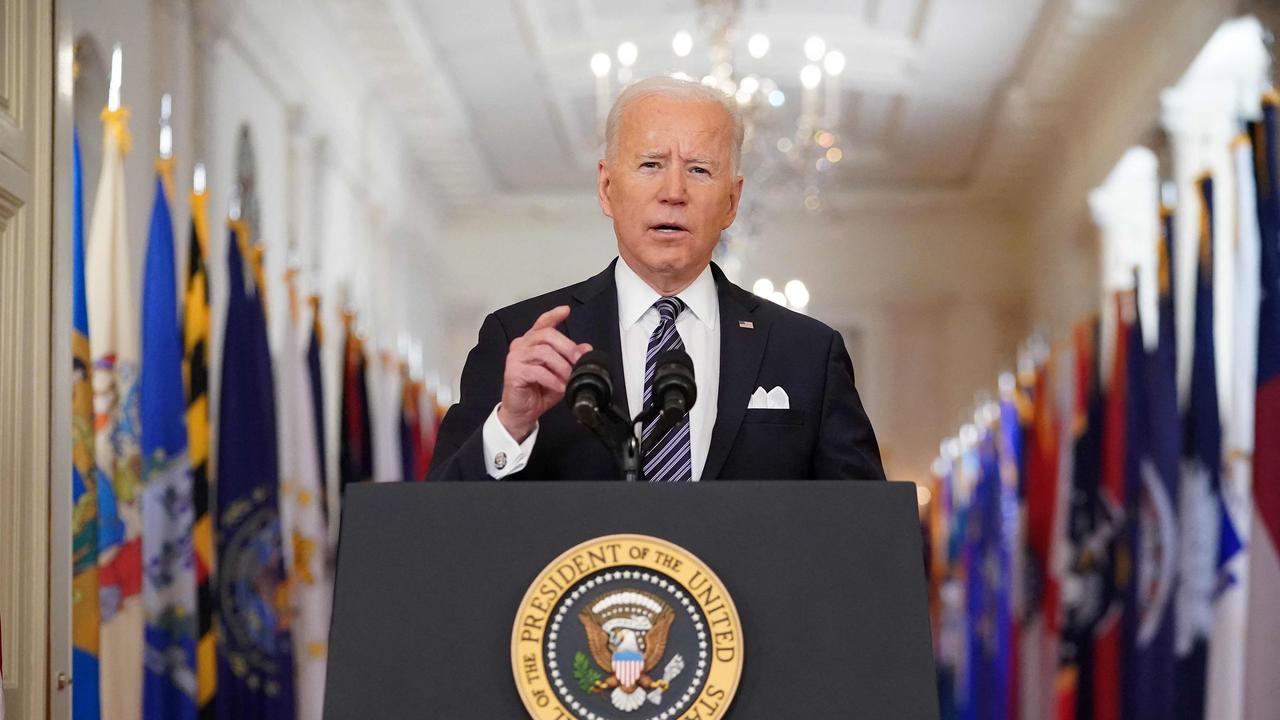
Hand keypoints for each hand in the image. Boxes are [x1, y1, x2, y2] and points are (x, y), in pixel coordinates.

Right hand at [497, 305, 591, 441]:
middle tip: (579, 361)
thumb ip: (571, 359)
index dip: (554, 315)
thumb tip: (586, 348)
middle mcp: (521, 346)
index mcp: (532, 342)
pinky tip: (560, 386)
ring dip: (561, 366)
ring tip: (569, 378)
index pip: (542, 323)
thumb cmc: (538, 391)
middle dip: (568, 347)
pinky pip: (537, 371)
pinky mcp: (513, 372)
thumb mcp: (560, 374)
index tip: (566, 310)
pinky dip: (552, 379)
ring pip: (543, 352)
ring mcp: (515, 358)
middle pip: (547, 335)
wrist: (523, 412)